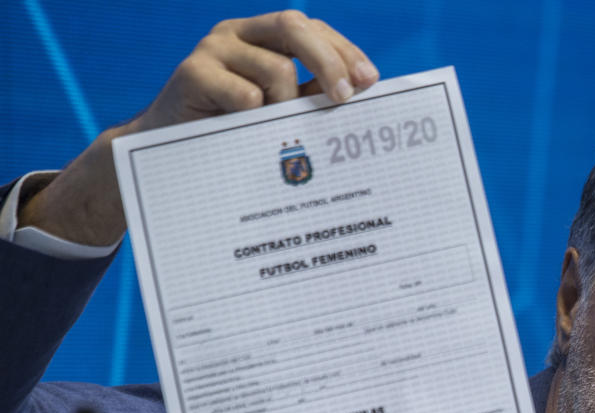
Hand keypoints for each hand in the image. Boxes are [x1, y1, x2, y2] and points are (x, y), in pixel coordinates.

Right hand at [132, 11, 377, 132]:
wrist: (170, 149)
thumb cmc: (234, 130)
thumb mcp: (280, 109)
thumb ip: (312, 93)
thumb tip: (361, 89)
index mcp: (263, 36)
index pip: (312, 28)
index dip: (343, 50)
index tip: (369, 80)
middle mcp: (238, 33)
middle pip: (294, 26)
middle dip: (328, 60)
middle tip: (343, 98)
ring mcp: (213, 49)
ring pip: (275, 68)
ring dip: (286, 105)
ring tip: (274, 128)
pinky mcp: (192, 73)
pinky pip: (244, 92)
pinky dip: (256, 114)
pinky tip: (247, 127)